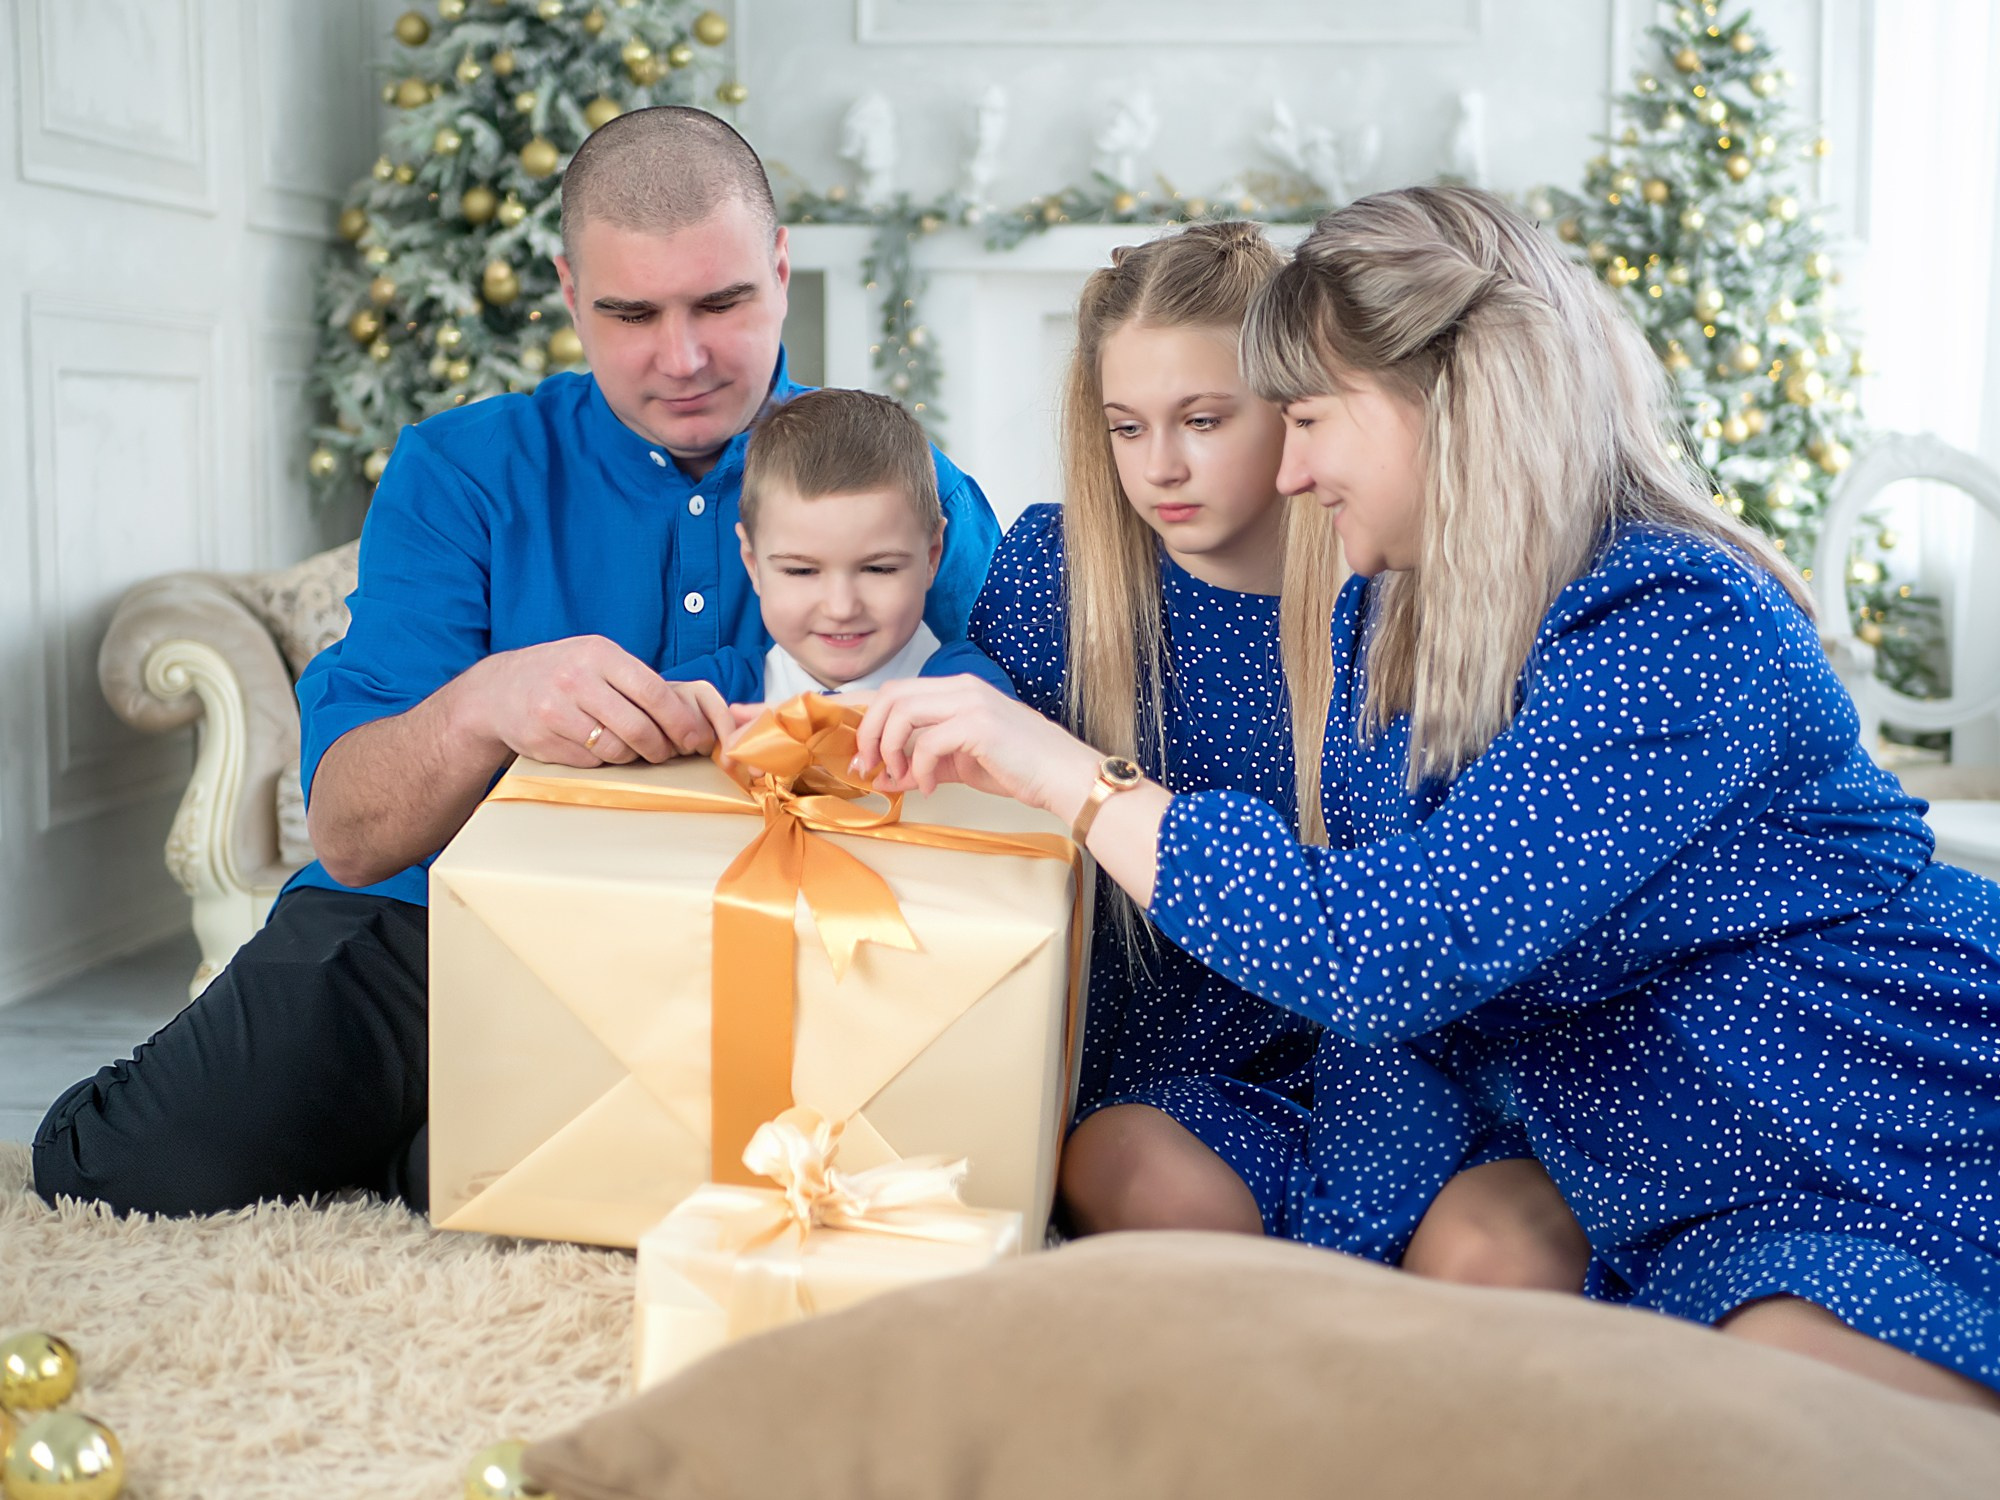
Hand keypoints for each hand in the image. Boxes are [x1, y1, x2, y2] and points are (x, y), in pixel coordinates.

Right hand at [454, 636, 734, 766]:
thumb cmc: (562, 674)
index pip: (653, 692)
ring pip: (616, 750)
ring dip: (634, 756)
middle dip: (663, 747)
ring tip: (634, 749)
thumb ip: (636, 681)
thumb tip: (692, 715)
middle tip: (669, 752)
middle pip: (638, 727)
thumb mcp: (597, 659)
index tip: (698, 739)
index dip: (681, 722)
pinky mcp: (542, 739)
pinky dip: (603, 761)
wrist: (498, 690)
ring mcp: (555, 710)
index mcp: (598, 654)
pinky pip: (591, 762)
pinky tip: (597, 747)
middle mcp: (576, 679)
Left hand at [851, 676, 1101, 819]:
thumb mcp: (962, 764)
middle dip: (868, 732)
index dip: (864, 712)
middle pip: (890, 694)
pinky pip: (928, 742)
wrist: (1064, 777)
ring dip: (888, 748)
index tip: (852, 745)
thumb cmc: (1021, 768)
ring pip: (902, 711)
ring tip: (896, 776)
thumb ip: (923, 765)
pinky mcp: (978, 725)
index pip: (897, 688)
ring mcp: (971, 702)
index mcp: (957, 689)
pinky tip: (931, 787)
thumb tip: (884, 777)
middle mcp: (962, 686)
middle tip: (866, 765)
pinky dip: (920, 768)